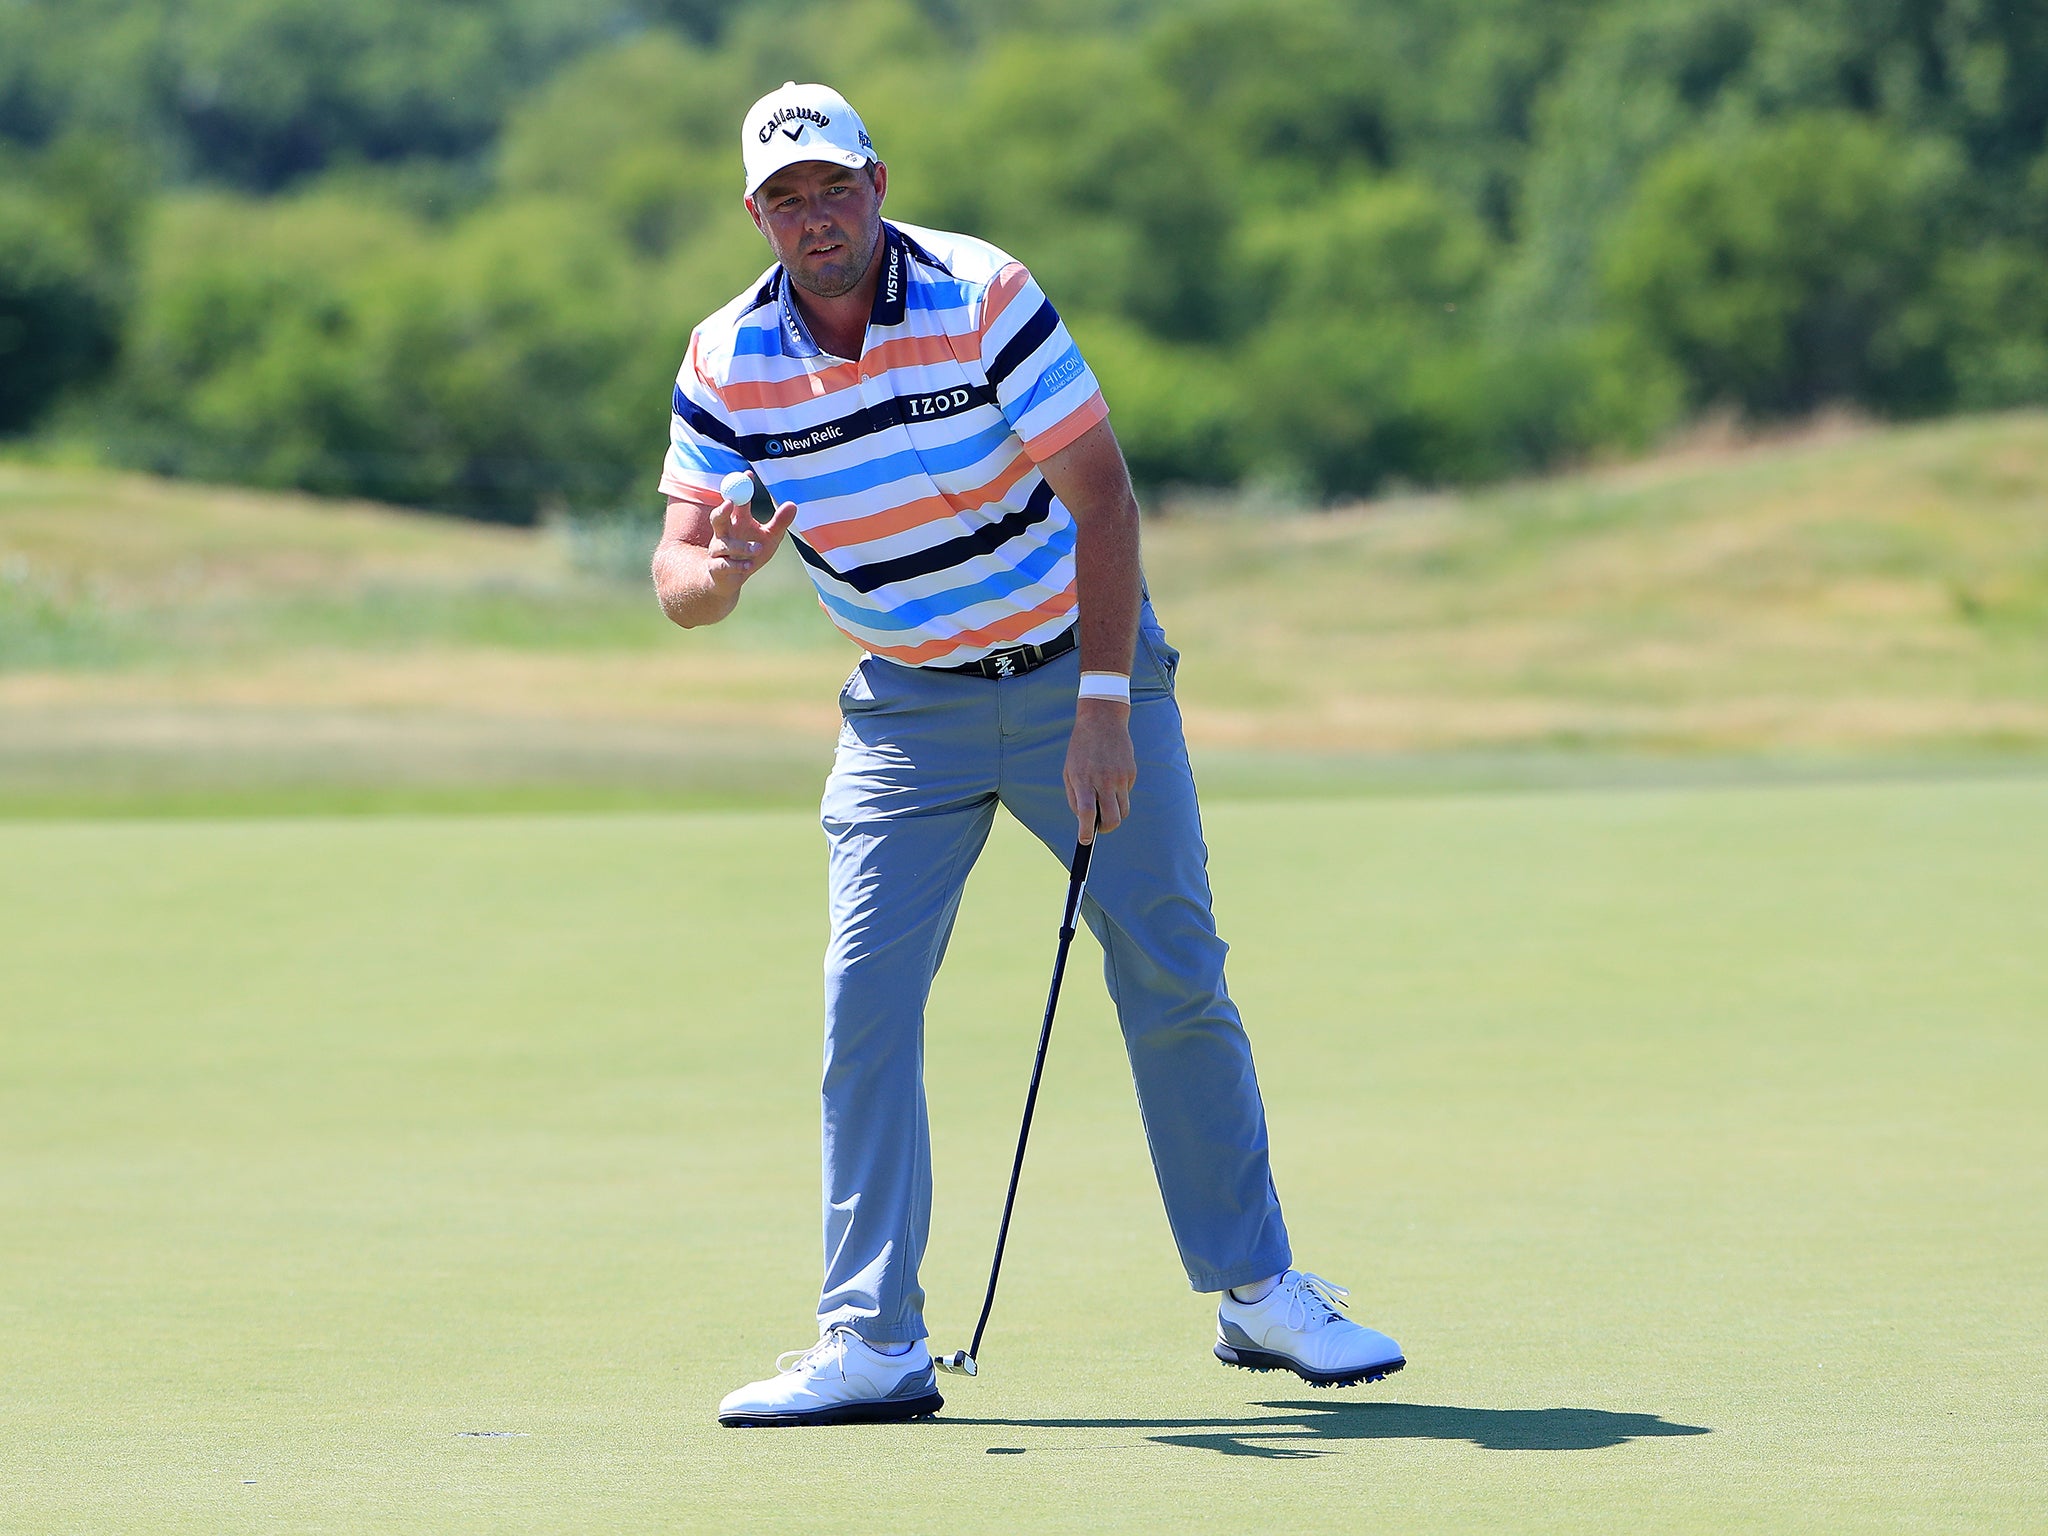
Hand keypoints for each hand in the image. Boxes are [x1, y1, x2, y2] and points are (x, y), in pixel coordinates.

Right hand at [705, 495, 795, 593]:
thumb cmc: (750, 555)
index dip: (740, 488)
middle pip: (717, 517)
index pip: (736, 500)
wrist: (731, 581)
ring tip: (758, 549)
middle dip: (722, 509)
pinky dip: (738, 565)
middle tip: (730, 504)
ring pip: (724, 544)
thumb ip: (779, 523)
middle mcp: (723, 533)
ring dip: (742, 547)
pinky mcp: (716, 567)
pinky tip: (749, 566)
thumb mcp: (769, 538)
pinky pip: (724, 564)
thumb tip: (792, 504)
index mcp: (736, 521)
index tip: (747, 474)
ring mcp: (717, 550)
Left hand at [1064, 698, 1135, 842]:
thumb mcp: (1069, 771)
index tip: (1084, 841)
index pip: (1086, 813)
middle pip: (1112, 819)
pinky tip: (1111, 777)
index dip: (1086, 831)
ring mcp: (1120, 777)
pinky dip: (1118, 794)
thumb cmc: (1081, 749)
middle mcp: (1104, 781)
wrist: (1103, 720)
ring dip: (1114, 813)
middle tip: (1099, 828)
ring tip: (1104, 802)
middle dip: (1105, 829)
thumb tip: (1084, 819)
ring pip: (1123, 810)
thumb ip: (1075, 796)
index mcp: (1084, 780)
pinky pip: (1126, 793)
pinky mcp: (1131, 773)